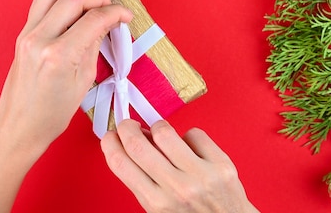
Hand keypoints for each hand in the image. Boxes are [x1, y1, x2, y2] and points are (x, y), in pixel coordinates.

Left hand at [0, 0, 131, 212]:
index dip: (115, 12)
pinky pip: (40, 0)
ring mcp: (27, 33)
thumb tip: (107, 22)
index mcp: (59, 55)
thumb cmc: (52, 113)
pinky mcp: (22, 33)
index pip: (93, 19)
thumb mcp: (84, 81)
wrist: (20, 125)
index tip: (127, 14)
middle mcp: (40, 38)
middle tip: (112, 4)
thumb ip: (94, 45)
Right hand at [101, 120, 258, 212]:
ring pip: (165, 132)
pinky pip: (194, 134)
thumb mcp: (160, 208)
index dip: (110, 143)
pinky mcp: (221, 166)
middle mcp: (177, 189)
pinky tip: (190, 148)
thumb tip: (133, 142)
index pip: (120, 163)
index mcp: (156, 203)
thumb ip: (145, 179)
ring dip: (158, 128)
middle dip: (127, 128)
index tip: (110, 136)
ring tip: (161, 135)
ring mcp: (200, 177)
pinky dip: (189, 137)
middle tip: (128, 126)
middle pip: (137, 144)